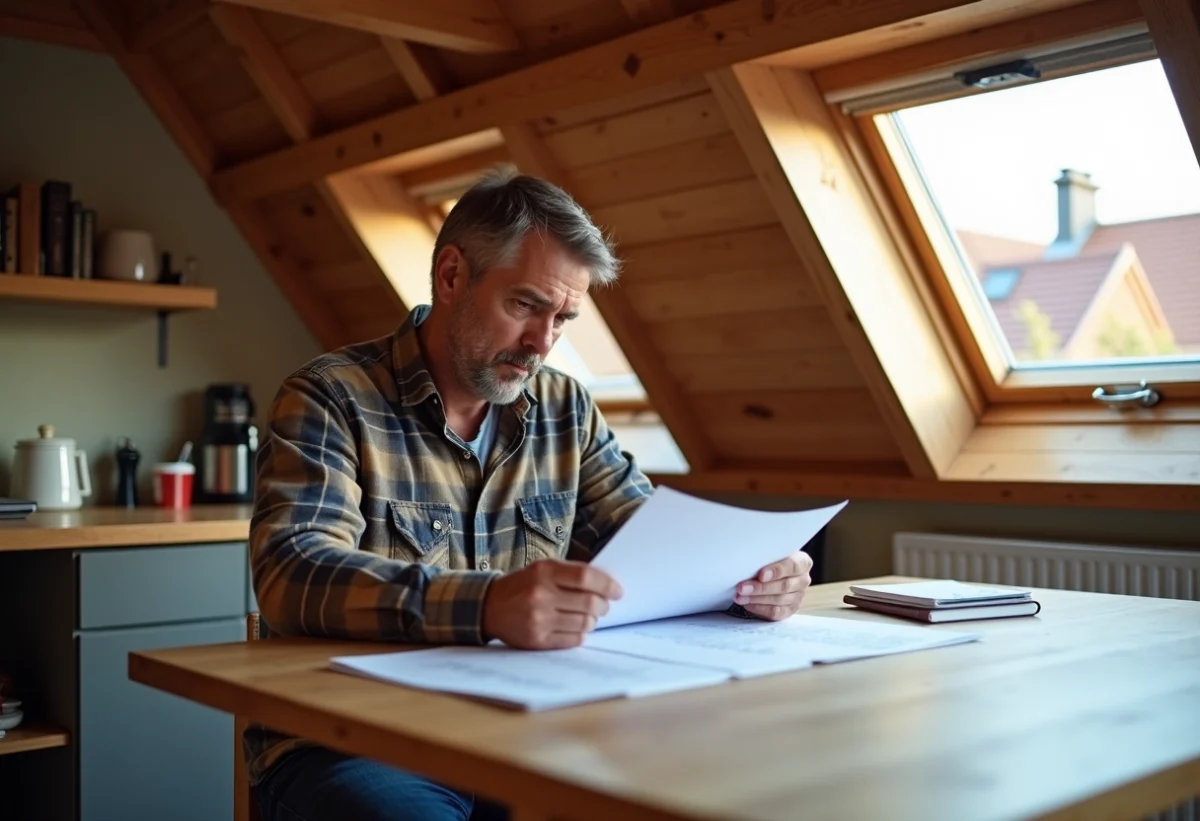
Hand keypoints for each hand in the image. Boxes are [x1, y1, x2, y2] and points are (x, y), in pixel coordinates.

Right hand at [482, 559, 622, 649]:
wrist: (489, 607)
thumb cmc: (523, 585)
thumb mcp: (542, 569)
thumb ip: (571, 574)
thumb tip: (606, 585)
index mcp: (544, 572)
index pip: (586, 577)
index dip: (607, 584)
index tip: (618, 591)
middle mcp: (541, 595)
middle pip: (589, 603)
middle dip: (603, 605)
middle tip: (604, 605)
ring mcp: (538, 620)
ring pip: (584, 623)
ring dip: (593, 620)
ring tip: (589, 616)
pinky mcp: (537, 640)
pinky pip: (573, 639)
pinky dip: (581, 634)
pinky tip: (575, 627)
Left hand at [733, 551, 812, 620]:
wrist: (773, 573)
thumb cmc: (770, 560)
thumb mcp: (770, 555)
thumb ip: (765, 558)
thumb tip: (747, 563)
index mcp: (802, 562)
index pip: (793, 566)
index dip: (777, 571)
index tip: (761, 575)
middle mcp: (803, 580)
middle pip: (784, 586)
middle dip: (760, 588)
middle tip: (741, 588)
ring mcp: (798, 596)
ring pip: (779, 600)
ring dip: (757, 599)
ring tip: (740, 597)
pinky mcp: (790, 610)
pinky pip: (776, 612)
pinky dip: (760, 609)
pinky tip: (747, 604)